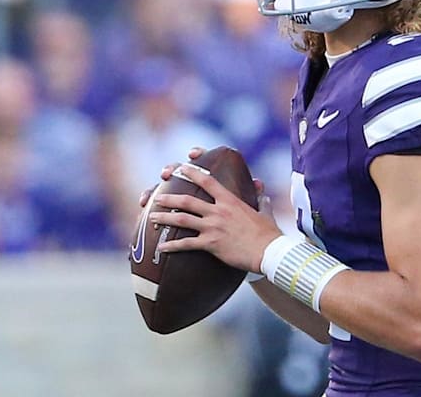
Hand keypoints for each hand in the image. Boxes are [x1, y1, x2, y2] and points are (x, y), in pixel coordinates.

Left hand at [149, 162, 280, 272]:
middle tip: (157, 197)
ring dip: (165, 218)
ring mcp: (213, 227)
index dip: (192, 173)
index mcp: (230, 201)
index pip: (207, 181)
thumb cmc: (268, 233)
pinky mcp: (211, 244)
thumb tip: (262, 191)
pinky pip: (187, 244)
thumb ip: (261, 199)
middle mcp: (218, 211)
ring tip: (152, 217)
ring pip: (183, 220)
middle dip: (169, 198)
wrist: (269, 252)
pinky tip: (161, 248)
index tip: (181, 168)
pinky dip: (172, 246)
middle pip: (187, 201)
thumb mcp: (265, 212)